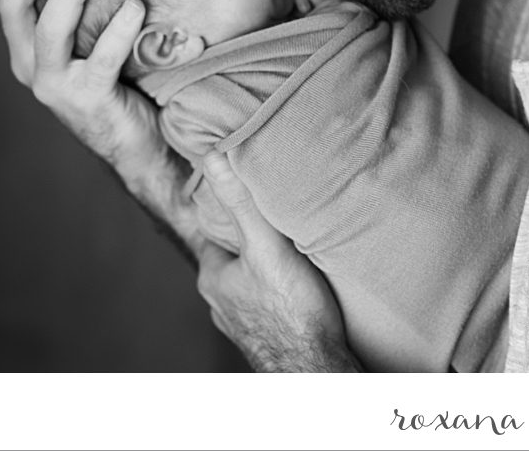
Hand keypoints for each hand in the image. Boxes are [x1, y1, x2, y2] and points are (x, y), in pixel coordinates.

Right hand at [0, 0, 199, 243]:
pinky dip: (116, 33)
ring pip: (47, 31)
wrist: (143, 146)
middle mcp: (30, 63)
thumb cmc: (128, 81)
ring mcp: (55, 85)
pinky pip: (100, 62)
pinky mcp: (86, 102)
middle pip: (12, 4)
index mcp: (27, 44)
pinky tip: (136, 5)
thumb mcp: (102, 36)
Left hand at [195, 152, 360, 371]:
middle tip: (276, 222)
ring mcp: (241, 323)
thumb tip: (212, 158)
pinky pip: (267, 305)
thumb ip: (240, 203)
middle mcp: (220, 302)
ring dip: (265, 269)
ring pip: (248, 283)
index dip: (229, 210)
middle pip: (232, 256)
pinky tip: (298, 290)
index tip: (249, 193)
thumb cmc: (292, 312)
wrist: (316, 370)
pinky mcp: (265, 337)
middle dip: (250, 240)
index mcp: (212, 277)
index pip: (212, 231)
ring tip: (291, 253)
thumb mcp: (266, 246)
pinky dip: (278, 294)